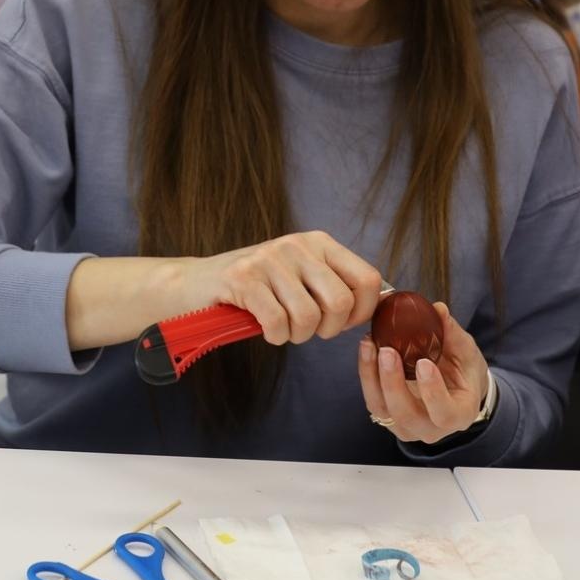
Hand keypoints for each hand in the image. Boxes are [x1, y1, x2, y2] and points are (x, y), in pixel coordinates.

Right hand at [190, 230, 384, 345]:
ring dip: (297, 336)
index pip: (368, 279)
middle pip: (340, 302)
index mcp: (318, 242)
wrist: (197, 284)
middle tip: (307, 330)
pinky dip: (274, 335)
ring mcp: (268, 259)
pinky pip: (277, 321)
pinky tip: (264, 329)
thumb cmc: (255, 288)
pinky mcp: (243, 279)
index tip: (341, 323)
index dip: (362, 312)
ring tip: (282, 329)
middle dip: (327, 329)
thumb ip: (334, 284)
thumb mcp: (300, 276)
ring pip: (308, 317)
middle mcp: (297, 245)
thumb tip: (382, 305)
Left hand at [359, 301, 490, 443]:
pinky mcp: (388, 416)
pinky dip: (367, 374)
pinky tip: (367, 348)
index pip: (445, 414)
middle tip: (387, 350)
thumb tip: (438, 309)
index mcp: (459, 415)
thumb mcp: (466, 352)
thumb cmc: (463, 371)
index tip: (423, 363)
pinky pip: (373, 399)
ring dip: (371, 376)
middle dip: (392, 382)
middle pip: (406, 414)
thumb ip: (453, 333)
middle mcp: (431, 428)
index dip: (433, 392)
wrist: (453, 388)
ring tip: (369, 344)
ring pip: (382, 409)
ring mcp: (406, 426)